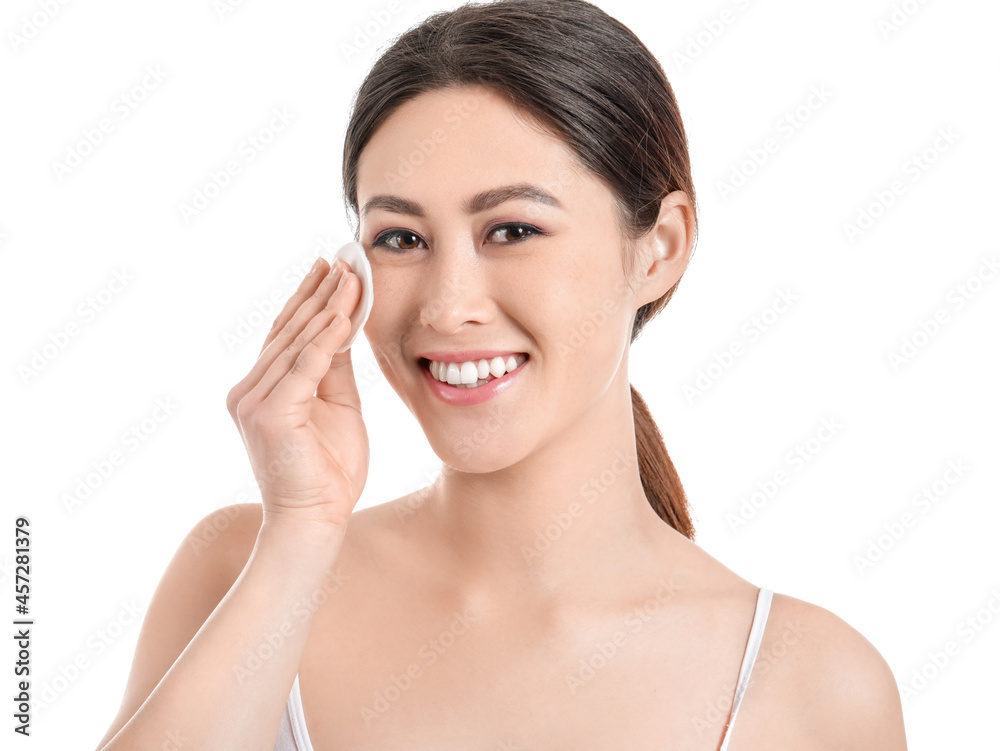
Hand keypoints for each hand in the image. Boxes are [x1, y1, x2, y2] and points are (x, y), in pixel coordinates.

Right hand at [226, 258, 368, 530]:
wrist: (316, 519)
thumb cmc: (328, 470)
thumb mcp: (337, 406)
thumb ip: (333, 367)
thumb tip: (343, 325)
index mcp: (262, 388)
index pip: (286, 333)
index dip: (309, 299)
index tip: (330, 267)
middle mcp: (249, 390)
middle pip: (289, 330)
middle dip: (319, 292)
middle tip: (343, 258)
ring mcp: (254, 401)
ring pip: (297, 342)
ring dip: (327, 306)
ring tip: (350, 276)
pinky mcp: (270, 413)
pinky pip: (304, 367)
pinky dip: (325, 339)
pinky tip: (342, 313)